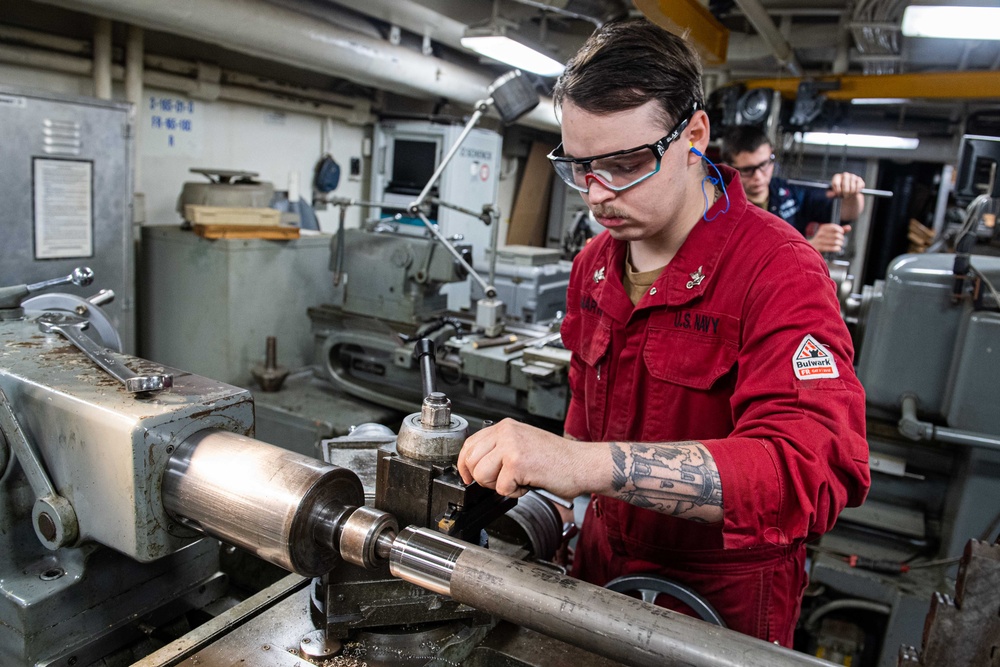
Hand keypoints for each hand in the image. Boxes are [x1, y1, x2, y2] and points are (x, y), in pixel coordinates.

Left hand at [458, 418, 601, 499]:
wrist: (582, 464)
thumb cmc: (558, 459)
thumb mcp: (523, 444)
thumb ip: (500, 449)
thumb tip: (476, 466)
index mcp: (506, 427)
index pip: (469, 444)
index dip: (465, 465)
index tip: (468, 477)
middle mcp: (506, 432)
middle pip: (471, 461)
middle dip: (482, 478)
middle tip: (502, 481)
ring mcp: (511, 446)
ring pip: (481, 475)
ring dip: (498, 486)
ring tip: (517, 481)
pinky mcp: (517, 463)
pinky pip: (500, 488)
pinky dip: (514, 493)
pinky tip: (528, 483)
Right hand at [809, 223, 850, 253]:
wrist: (811, 246)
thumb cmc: (823, 239)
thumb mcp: (830, 232)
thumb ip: (839, 230)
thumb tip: (849, 227)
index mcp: (823, 228)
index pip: (834, 227)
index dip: (840, 230)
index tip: (841, 233)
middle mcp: (820, 233)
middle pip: (836, 235)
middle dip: (841, 238)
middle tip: (841, 240)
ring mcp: (819, 241)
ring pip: (835, 242)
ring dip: (840, 243)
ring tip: (839, 244)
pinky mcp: (819, 248)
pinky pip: (831, 248)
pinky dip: (837, 248)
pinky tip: (838, 248)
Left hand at [828, 172, 864, 198]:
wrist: (849, 193)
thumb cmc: (840, 192)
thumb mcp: (835, 194)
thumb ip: (831, 194)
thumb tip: (829, 195)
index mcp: (837, 177)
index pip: (836, 183)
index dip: (837, 191)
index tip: (838, 194)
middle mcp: (845, 175)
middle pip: (845, 184)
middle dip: (845, 192)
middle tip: (845, 196)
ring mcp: (853, 176)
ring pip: (852, 186)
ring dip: (851, 193)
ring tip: (849, 195)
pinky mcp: (859, 179)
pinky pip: (859, 187)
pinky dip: (856, 191)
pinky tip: (854, 193)